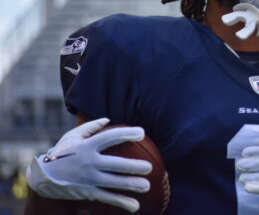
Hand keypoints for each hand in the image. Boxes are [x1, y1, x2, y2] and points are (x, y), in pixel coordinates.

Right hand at [26, 118, 152, 212]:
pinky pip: (107, 197)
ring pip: (113, 183)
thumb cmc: (61, 152)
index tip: (142, 133)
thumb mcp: (72, 136)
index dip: (126, 134)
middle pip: (114, 164)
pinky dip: (121, 202)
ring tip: (146, 186)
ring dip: (130, 185)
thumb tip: (109, 120)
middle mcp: (89, 162)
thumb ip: (91, 127)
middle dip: (132, 166)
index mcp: (86, 146)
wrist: (42, 177)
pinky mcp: (88, 192)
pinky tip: (135, 205)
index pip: (109, 137)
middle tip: (148, 167)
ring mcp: (88, 178)